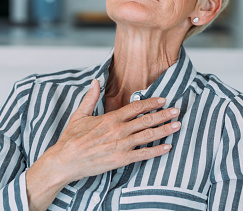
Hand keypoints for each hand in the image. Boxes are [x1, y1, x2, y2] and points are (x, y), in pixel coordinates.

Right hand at [26, 79, 180, 210]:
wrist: (65, 161)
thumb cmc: (71, 139)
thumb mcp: (80, 115)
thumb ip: (90, 97)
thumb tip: (95, 81)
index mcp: (110, 118)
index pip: (136, 107)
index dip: (151, 102)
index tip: (163, 99)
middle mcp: (118, 130)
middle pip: (146, 120)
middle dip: (163, 115)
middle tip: (177, 110)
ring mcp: (121, 145)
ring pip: (148, 136)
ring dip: (164, 130)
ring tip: (177, 125)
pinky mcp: (121, 159)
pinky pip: (143, 155)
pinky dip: (157, 151)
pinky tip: (167, 147)